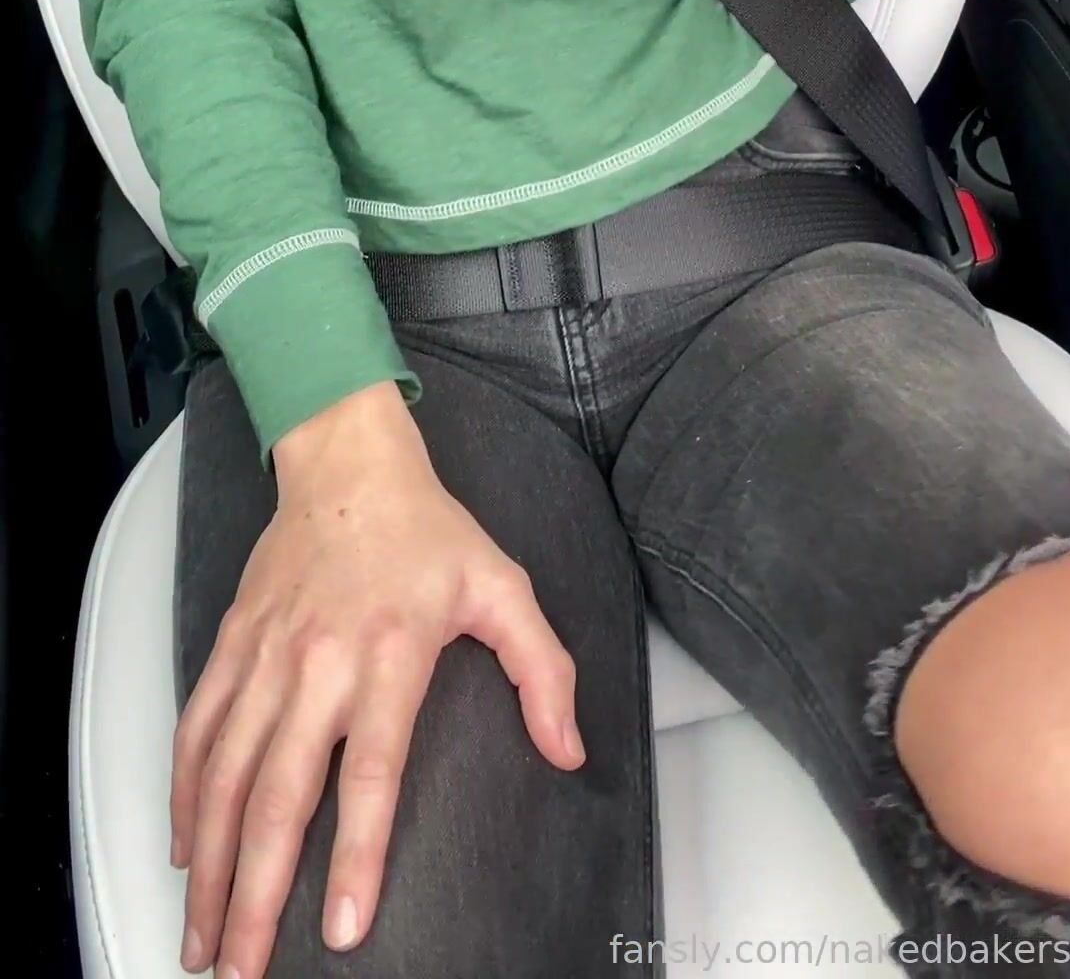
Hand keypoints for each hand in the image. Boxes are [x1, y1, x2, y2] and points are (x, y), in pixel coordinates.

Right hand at [169, 381, 582, 978]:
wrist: (346, 461)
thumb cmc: (428, 529)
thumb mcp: (504, 587)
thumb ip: (544, 671)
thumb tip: (569, 751)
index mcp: (390, 654)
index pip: (368, 774)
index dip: (355, 855)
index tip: (341, 928)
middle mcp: (319, 662)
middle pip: (276, 795)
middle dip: (253, 893)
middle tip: (240, 970)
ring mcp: (266, 656)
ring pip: (223, 775)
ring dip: (207, 863)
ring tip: (200, 937)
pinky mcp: (232, 644)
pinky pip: (197, 728)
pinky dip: (184, 795)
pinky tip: (182, 849)